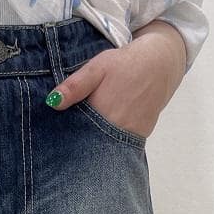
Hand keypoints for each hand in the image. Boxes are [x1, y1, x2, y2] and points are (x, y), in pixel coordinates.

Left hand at [46, 20, 187, 140]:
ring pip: (101, 150)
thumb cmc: (126, 64)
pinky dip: (104, 146)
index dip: (62, 136)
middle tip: (61, 138)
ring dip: (89, 147)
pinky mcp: (136, 140)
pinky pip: (115, 148)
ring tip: (79, 138)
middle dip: (73, 145)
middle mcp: (114, 132)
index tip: (52, 133)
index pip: (73, 135)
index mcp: (100, 114)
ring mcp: (127, 139)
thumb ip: (75, 86)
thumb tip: (52, 103)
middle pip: (86, 147)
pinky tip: (97, 136)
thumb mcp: (97, 68)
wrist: (161, 65)